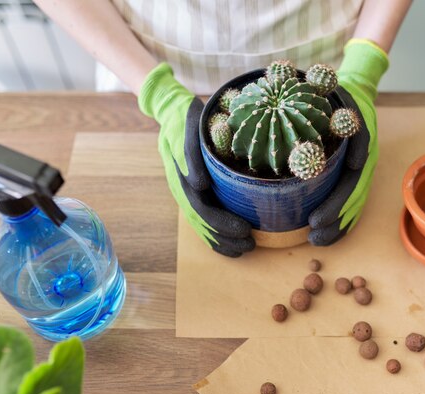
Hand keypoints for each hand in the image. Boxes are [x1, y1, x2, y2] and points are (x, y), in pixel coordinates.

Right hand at [138, 64, 254, 256]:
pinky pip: (204, 219)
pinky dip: (217, 235)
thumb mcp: (187, 128)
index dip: (222, 223)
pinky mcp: (196, 191)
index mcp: (182, 178)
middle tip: (251, 245)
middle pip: (204, 222)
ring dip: (223, 240)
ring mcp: (188, 192)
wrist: (173, 112)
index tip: (244, 230)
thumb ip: (189, 155)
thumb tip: (199, 185)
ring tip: (246, 249)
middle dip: (227, 236)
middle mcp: (184, 190)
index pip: (202, 208)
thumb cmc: (185, 119)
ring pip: (203, 225)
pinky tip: (232, 246)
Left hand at [308, 40, 388, 244]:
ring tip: (318, 240)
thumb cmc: (337, 94)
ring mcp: (363, 167)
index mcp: (359, 144)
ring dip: (338, 224)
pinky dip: (344, 218)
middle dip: (334, 220)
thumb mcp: (335, 99)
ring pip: (354, 201)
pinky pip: (354, 199)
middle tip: (313, 237)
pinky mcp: (358, 172)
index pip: (349, 182)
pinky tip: (330, 233)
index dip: (334, 204)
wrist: (357, 90)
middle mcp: (364, 159)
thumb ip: (337, 119)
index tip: (314, 220)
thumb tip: (336, 150)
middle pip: (352, 196)